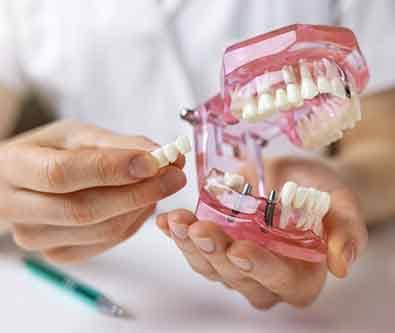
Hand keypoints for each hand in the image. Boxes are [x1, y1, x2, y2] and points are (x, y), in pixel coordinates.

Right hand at [0, 120, 185, 261]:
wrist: (24, 181)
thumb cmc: (49, 152)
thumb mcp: (77, 136)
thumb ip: (118, 145)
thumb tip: (161, 155)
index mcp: (15, 167)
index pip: (62, 173)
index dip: (112, 169)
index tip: (154, 161)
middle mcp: (17, 209)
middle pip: (85, 209)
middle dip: (140, 192)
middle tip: (175, 175)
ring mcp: (36, 238)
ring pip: (101, 230)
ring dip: (141, 207)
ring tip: (162, 185)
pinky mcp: (56, 254)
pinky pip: (105, 243)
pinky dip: (133, 222)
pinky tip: (143, 203)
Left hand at [157, 157, 367, 308]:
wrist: (296, 178)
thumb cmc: (320, 191)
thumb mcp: (340, 203)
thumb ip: (346, 231)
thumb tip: (341, 266)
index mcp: (300, 274)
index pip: (281, 280)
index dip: (260, 268)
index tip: (240, 249)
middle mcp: (266, 277)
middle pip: (237, 277)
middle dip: (215, 253)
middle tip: (199, 228)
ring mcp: (238, 265)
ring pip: (210, 266)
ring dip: (190, 245)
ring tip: (177, 221)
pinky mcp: (218, 248)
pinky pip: (196, 248)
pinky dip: (179, 235)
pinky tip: (168, 221)